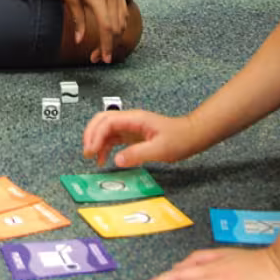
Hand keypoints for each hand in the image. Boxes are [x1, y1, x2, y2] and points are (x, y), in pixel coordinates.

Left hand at [52, 0, 127, 61]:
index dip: (106, 47)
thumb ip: (77, 18)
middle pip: (116, 28)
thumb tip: (79, 39)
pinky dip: (119, 23)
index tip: (104, 59)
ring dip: (115, 36)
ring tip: (103, 46)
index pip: (107, 29)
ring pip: (122, 20)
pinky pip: (123, 10)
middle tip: (99, 57)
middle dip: (109, 45)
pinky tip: (111, 29)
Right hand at [82, 110, 196, 167]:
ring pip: (105, 129)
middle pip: (101, 120)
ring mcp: (130, 127)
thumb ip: (138, 154)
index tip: (91, 150)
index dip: (96, 135)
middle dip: (90, 134)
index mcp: (135, 119)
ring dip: (96, 141)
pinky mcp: (132, 135)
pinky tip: (104, 159)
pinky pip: (113, 138)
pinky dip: (104, 147)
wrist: (192, 135)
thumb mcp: (160, 149)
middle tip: (87, 152)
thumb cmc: (180, 139)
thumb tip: (117, 160)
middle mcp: (130, 121)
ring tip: (92, 157)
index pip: (107, 122)